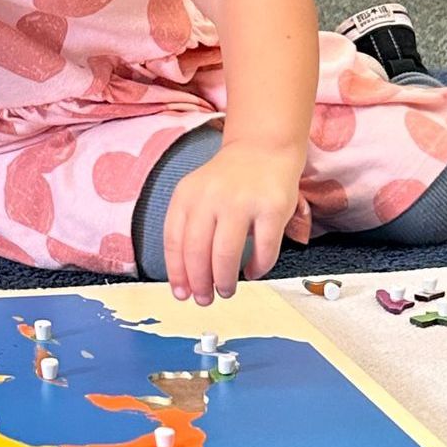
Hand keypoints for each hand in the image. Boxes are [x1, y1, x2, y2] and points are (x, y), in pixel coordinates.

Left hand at [162, 141, 303, 303]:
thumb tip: (186, 280)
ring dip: (224, 280)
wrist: (263, 147)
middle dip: (199, 283)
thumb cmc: (228, 181)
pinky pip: (264, 248)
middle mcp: (211, 196)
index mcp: (187, 195)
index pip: (174, 241)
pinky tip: (253, 272)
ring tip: (226, 290)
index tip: (181, 294)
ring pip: (226, 254)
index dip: (177, 273)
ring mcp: (243, 201)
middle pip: (197, 251)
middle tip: (204, 299)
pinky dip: (258, 267)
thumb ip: (189, 229)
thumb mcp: (197, 195)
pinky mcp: (272, 207)